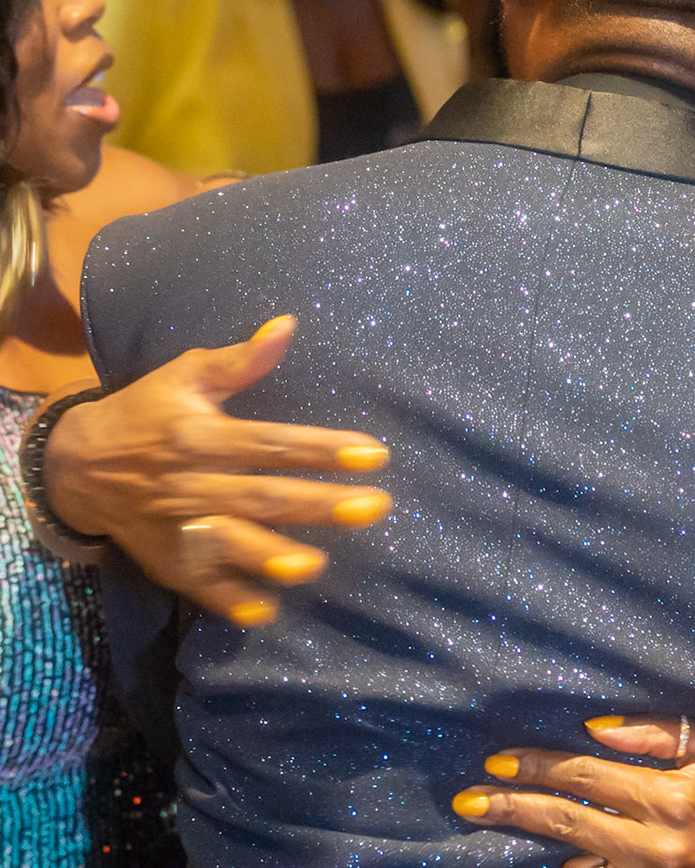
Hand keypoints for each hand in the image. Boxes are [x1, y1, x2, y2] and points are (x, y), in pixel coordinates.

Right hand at [41, 315, 392, 626]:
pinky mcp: (166, 559)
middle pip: (262, 496)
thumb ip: (240, 360)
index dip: (321, 448)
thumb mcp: (186, 376)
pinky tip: (265, 613)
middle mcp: (191, 483)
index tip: (374, 454)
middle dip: (319, 505)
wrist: (74, 465)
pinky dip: (229, 600)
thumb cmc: (145, 412)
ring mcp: (177, 526)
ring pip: (230, 544)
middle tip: (375, 508)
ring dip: (271, 557)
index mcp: (201, 436)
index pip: (270, 444)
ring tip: (315, 565)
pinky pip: (198, 585)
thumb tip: (287, 325)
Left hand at [452, 715, 694, 867]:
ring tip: (489, 824)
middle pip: (567, 821)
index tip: (498, 761)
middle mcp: (653, 840)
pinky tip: (552, 857)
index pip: (587, 775)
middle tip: (466, 802)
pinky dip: (576, 866)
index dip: (539, 767)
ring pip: (577, 856)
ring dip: (532, 841)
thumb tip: (598, 729)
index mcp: (668, 796)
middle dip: (513, 809)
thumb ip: (660, 735)